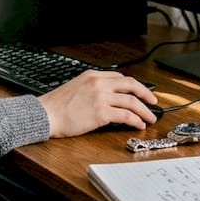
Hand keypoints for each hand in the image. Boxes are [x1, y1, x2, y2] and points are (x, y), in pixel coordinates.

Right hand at [38, 70, 159, 137]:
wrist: (45, 114)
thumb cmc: (56, 106)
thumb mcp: (75, 88)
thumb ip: (92, 89)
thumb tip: (107, 99)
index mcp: (92, 76)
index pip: (120, 77)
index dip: (133, 86)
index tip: (139, 93)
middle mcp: (99, 84)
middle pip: (131, 85)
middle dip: (146, 93)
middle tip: (153, 102)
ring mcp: (101, 98)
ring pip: (131, 101)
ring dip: (144, 110)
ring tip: (150, 118)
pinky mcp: (101, 113)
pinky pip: (125, 115)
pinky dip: (135, 120)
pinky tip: (138, 125)